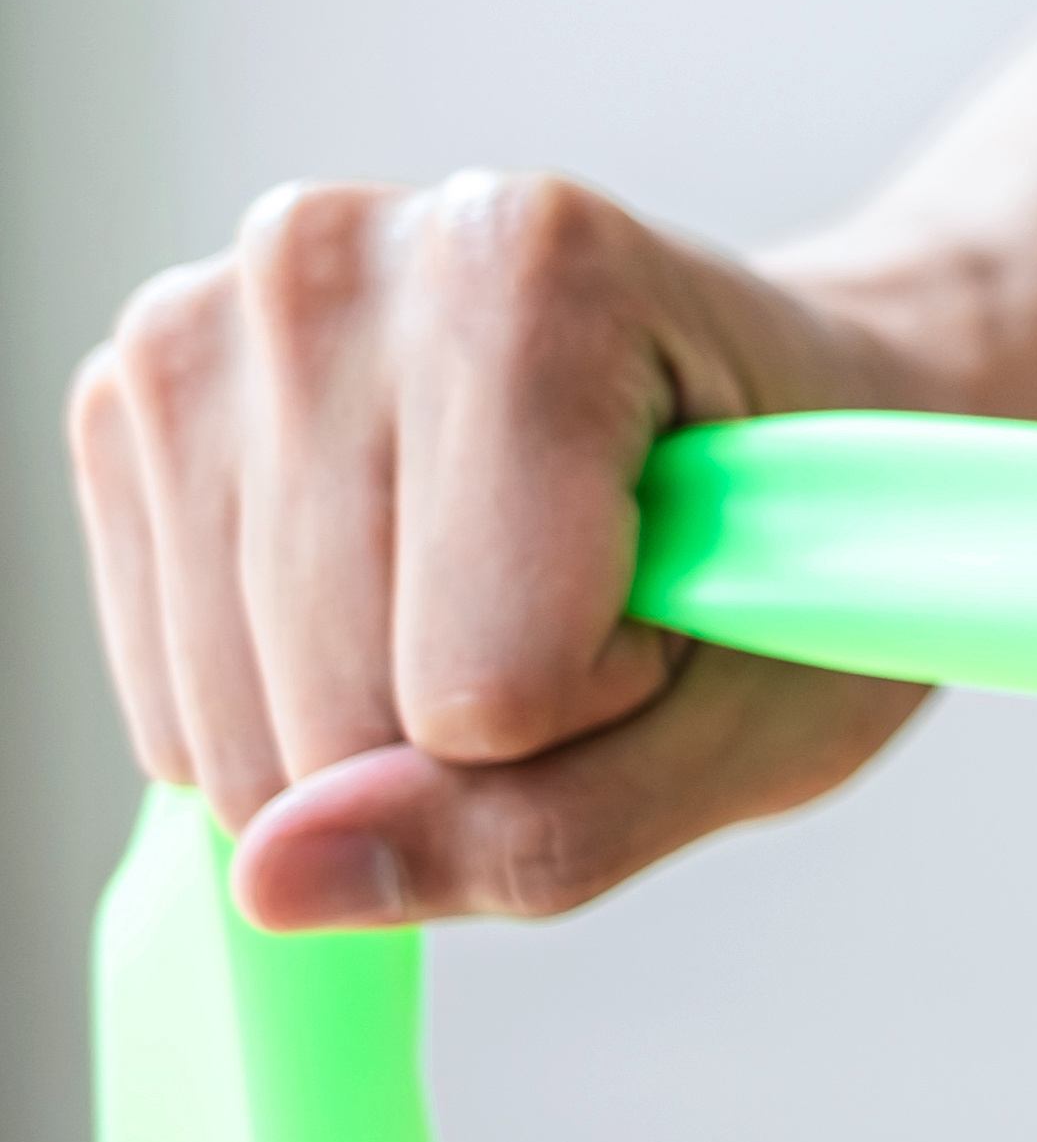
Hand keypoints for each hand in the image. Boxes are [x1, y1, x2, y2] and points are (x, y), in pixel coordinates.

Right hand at [66, 172, 938, 928]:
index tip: (688, 593)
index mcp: (534, 270)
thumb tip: (273, 880)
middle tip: (602, 601)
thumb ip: (544, 830)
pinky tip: (404, 588)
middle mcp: (334, 260)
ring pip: (231, 730)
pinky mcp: (126, 408)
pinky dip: (294, 710)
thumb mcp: (761, 727)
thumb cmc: (806, 550)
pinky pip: (174, 707)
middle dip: (488, 735)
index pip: (491, 683)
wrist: (794, 408)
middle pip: (335, 714)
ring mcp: (206, 325)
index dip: (613, 702)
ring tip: (516, 587)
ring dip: (389, 730)